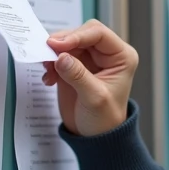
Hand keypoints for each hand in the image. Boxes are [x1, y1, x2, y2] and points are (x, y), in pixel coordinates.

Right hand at [42, 19, 137, 135]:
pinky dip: (50, 63)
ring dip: (54, 53)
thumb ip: (78, 76)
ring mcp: (90, 59)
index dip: (76, 35)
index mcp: (121, 56)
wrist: (96, 136)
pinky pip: (59, 55)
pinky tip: (49, 78)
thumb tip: (60, 57)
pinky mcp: (74, 66)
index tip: (56, 45)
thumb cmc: (105, 119)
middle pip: (81, 34)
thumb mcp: (94, 98)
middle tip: (47, 53)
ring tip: (47, 70)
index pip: (98, 33)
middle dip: (63, 42)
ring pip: (68, 42)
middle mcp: (106, 54)